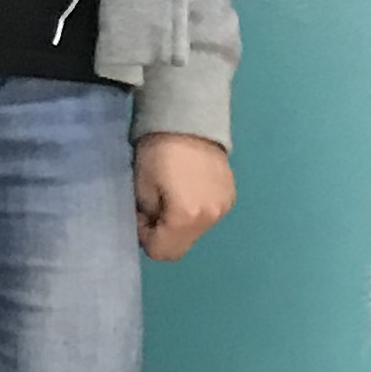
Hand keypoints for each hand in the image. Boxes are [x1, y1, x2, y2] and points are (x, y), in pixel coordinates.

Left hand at [133, 133, 233, 261]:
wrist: (189, 119)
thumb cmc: (157, 152)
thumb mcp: (140, 188)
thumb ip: (145, 217)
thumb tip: (150, 224)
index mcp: (186, 217)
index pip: (162, 251)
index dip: (145, 238)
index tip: (140, 216)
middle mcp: (210, 217)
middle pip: (180, 246)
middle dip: (162, 233)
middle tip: (152, 208)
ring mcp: (224, 207)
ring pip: (194, 232)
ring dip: (178, 223)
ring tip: (169, 195)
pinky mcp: (230, 195)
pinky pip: (206, 216)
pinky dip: (193, 211)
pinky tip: (185, 188)